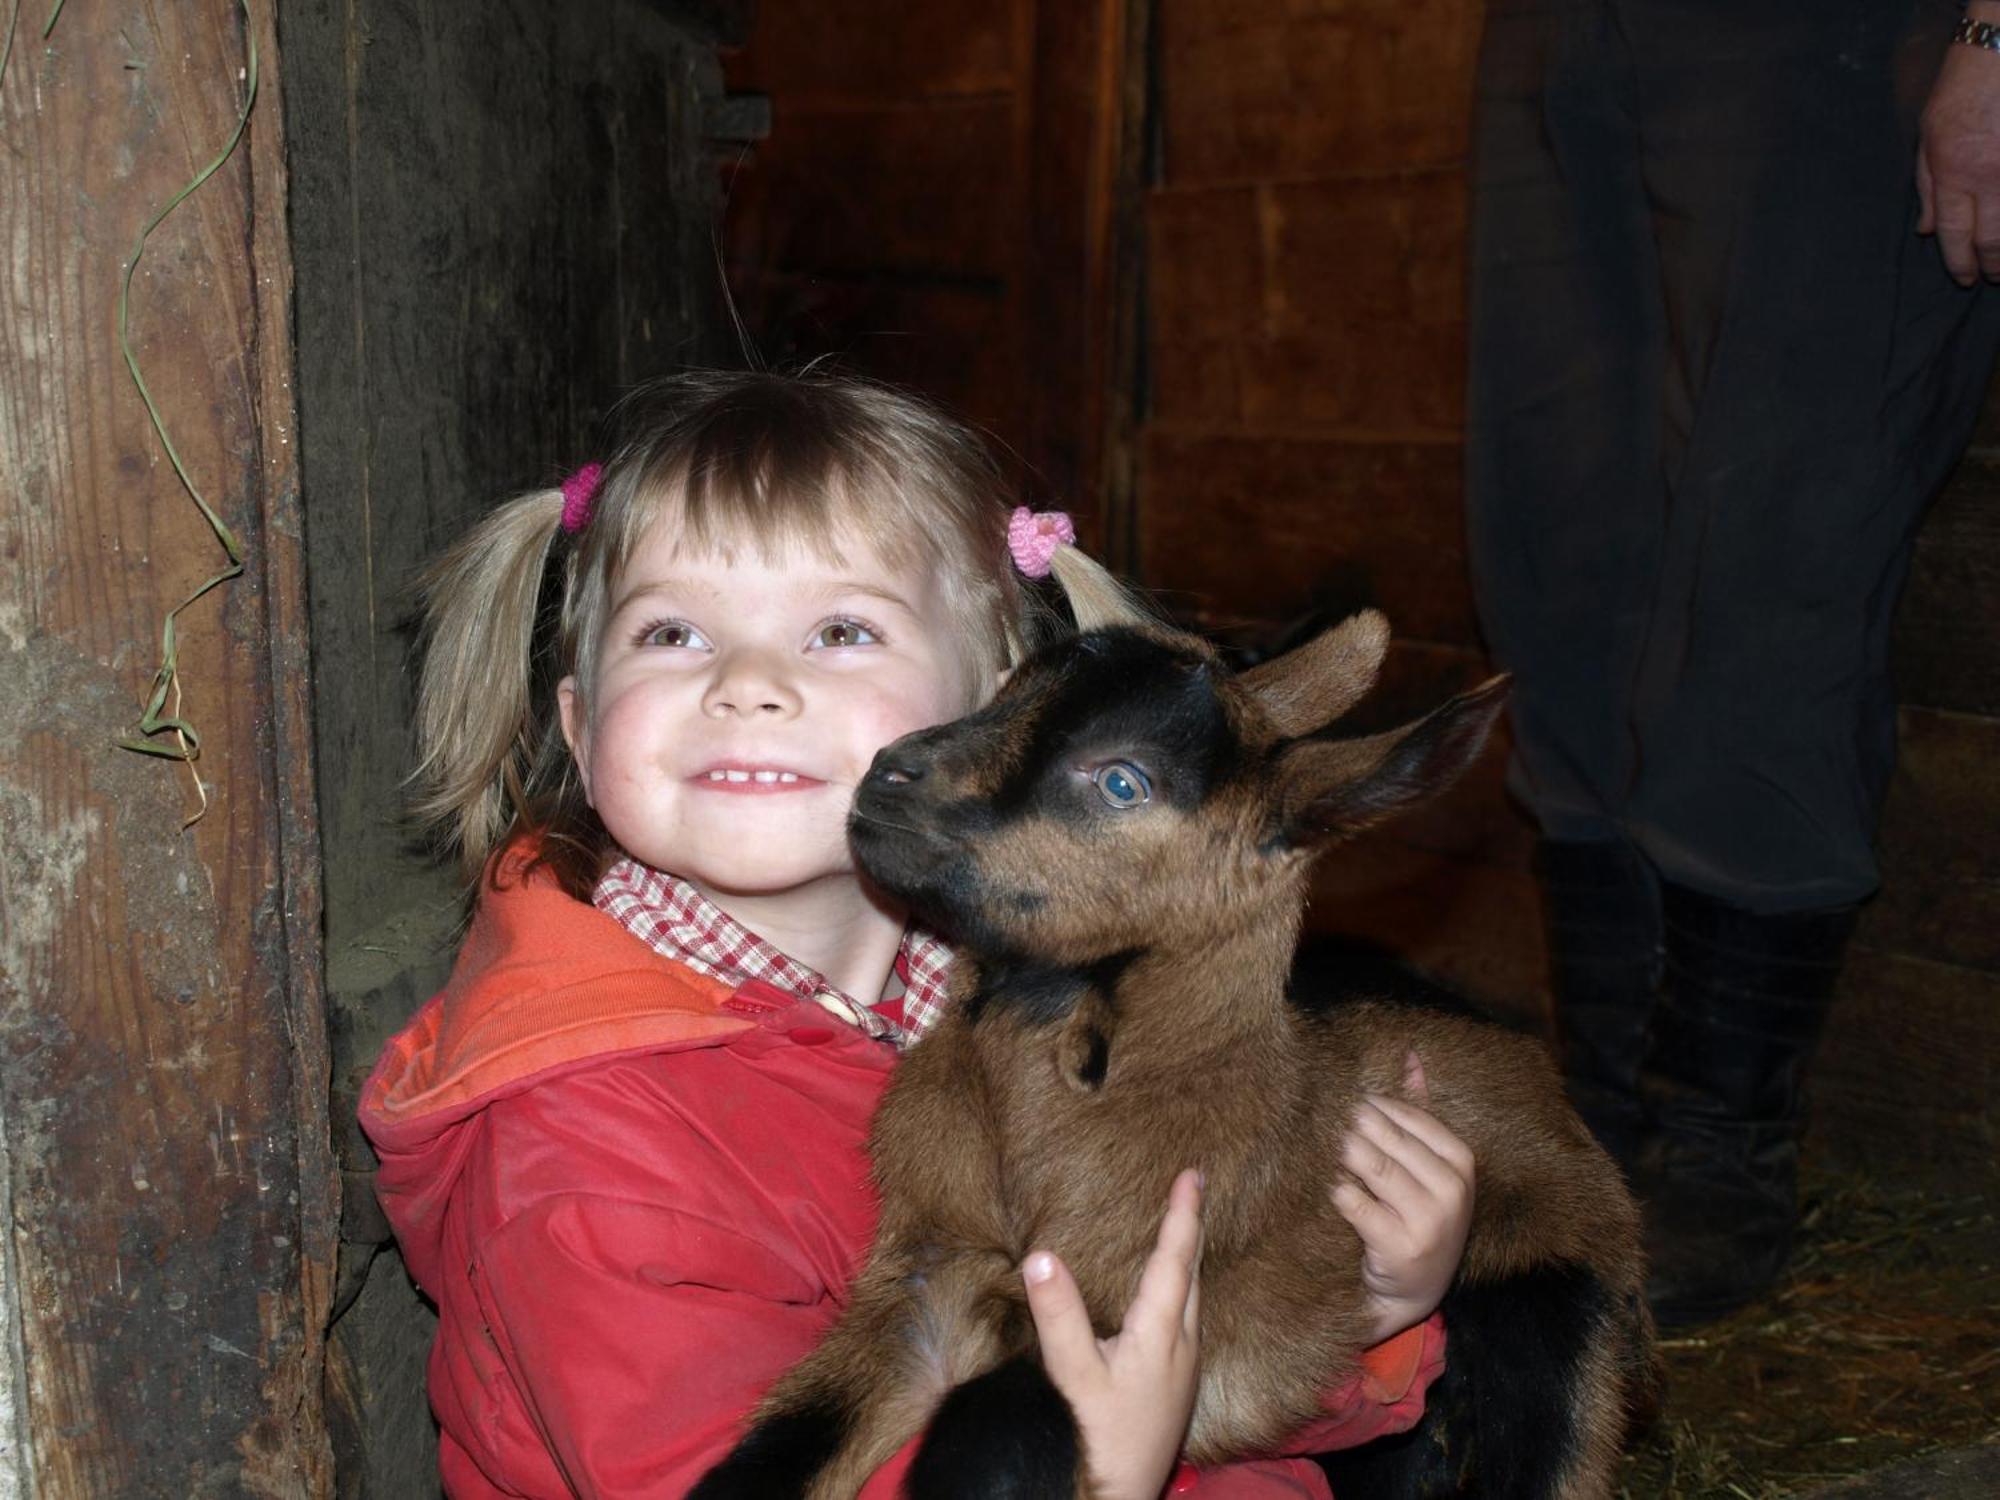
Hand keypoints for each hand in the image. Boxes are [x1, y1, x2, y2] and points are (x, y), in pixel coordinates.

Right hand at [1023, 1167, 1202, 1499]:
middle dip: (1193, 1230)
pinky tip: (1171, 1299)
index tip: (1194, 1174)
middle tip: (1194, 1190)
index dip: (1184, 1214)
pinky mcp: (1178, 1386)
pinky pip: (1189, 1319)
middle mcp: (1183, 1345)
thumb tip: (1042, 1254)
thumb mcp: (1074, 1375)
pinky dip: (1183, 1290)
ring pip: (1194, 1298)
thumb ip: (1059, 1315)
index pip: (1175, 1260)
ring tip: (1184, 1233)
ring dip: (1189, 1260)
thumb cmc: (1101, 1438)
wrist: (1123, 1496)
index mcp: (1161, 1334)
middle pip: (1193, 1274)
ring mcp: (1184, 1368)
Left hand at [1331, 1051, 1474, 1343]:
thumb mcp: (1431, 1167)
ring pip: (1372, 1166)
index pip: (1410, 1116)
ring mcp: (1429, 1220)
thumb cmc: (1417, 1218)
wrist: (1411, 1291)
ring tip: (1324, 1146)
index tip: (1345, 1102)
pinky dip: (1338, 1192)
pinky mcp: (1400, 1246)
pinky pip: (1356, 1203)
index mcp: (1461, 1162)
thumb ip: (1420, 1112)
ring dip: (1343, 1153)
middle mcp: (1451, 1190)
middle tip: (1326, 1120)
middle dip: (1353, 1126)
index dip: (1373, 1107)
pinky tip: (1330, 1187)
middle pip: (1387, 1138)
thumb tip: (1409, 1055)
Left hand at [1918, 7, 1999, 284]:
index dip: (1958, 262)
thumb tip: (1923, 230)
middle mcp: (1990, 176)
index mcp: (1954, 171)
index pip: (1953, 233)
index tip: (1963, 277)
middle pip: (1991, 238)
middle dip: (1990, 265)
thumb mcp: (1928, 138)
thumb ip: (1926, 187)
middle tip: (1990, 277)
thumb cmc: (1960, 91)